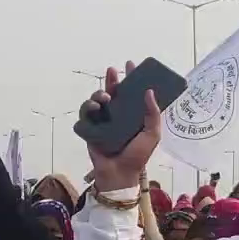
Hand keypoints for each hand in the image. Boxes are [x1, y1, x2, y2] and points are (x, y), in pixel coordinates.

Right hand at [81, 62, 160, 190]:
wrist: (118, 174)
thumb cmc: (137, 156)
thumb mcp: (152, 134)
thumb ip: (153, 114)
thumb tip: (149, 91)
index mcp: (133, 115)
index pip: (132, 93)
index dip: (131, 78)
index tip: (131, 65)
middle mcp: (118, 116)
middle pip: (113, 92)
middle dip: (112, 80)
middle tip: (113, 71)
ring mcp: (103, 122)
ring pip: (97, 100)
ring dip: (99, 94)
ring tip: (104, 98)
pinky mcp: (90, 128)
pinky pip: (86, 113)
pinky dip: (88, 107)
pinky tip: (94, 107)